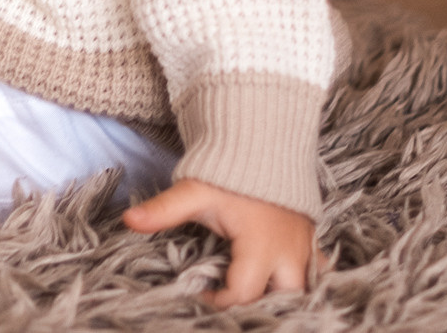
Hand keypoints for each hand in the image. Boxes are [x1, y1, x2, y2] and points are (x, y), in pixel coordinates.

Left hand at [122, 179, 323, 307]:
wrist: (263, 139)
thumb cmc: (230, 170)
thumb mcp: (194, 191)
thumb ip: (164, 210)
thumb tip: (128, 221)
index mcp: (261, 246)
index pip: (244, 293)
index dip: (220, 301)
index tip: (201, 294)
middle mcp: (290, 252)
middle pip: (284, 299)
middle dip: (261, 307)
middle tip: (233, 303)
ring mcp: (305, 245)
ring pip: (305, 288)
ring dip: (283, 296)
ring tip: (257, 300)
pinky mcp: (311, 238)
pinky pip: (317, 270)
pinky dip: (303, 280)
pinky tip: (283, 284)